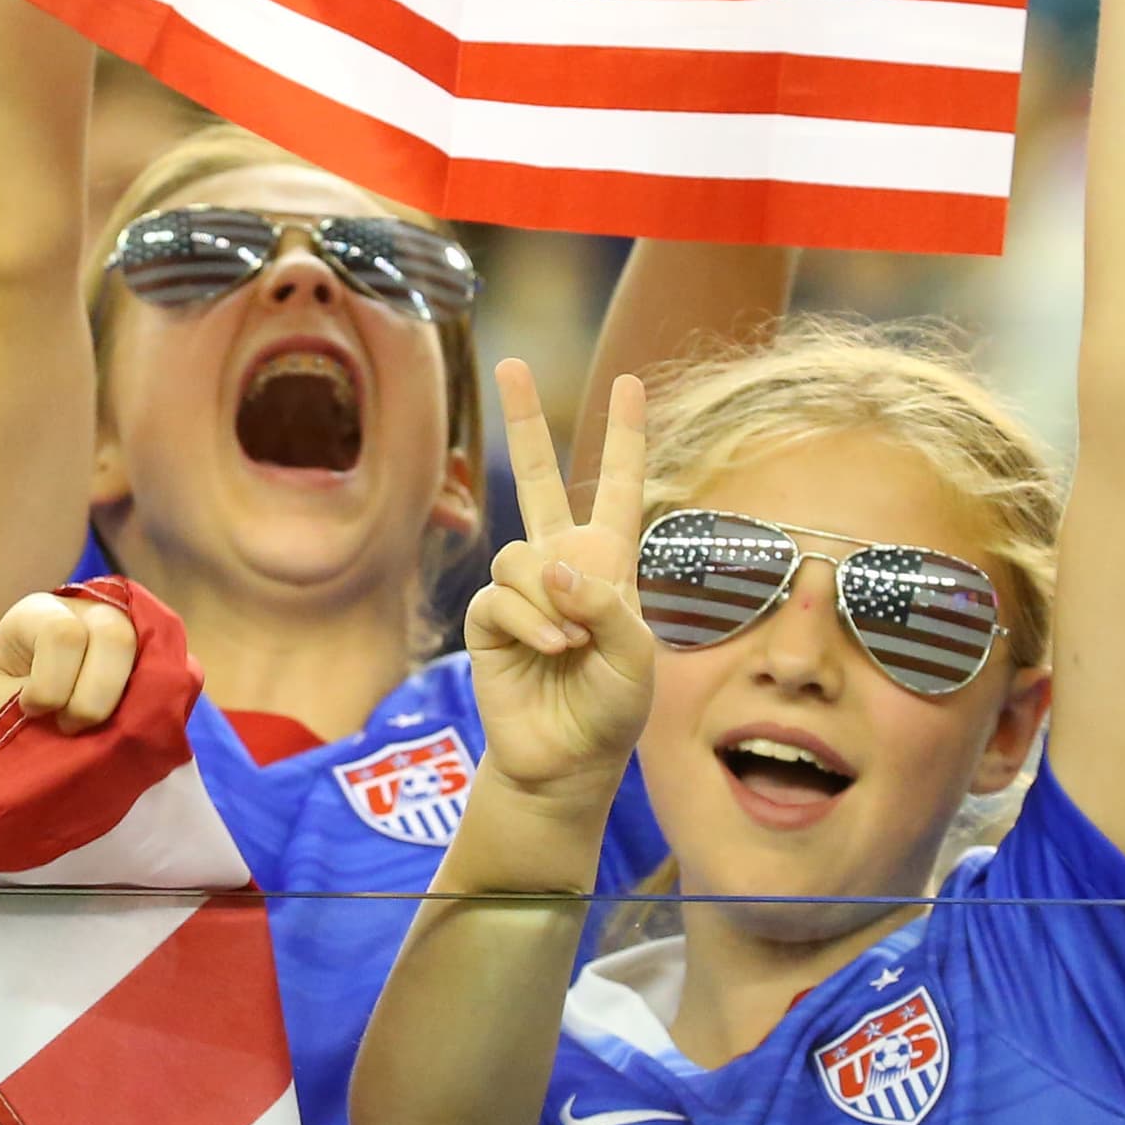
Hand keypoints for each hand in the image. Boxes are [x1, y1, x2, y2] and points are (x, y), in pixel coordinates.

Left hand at [0, 588, 138, 743]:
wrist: (12, 725)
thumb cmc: (2, 714)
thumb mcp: (2, 706)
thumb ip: (36, 701)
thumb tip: (78, 725)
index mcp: (38, 612)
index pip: (63, 635)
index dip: (50, 686)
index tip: (30, 710)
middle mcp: (85, 609)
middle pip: (115, 636)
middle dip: (92, 698)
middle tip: (68, 727)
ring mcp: (123, 628)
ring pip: (149, 654)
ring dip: (123, 704)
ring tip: (94, 729)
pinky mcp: (149, 656)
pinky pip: (170, 672)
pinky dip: (153, 703)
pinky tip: (128, 722)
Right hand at [462, 362, 653, 799]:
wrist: (564, 760)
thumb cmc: (612, 710)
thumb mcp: (636, 657)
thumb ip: (606, 604)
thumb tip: (553, 564)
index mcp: (610, 561)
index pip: (619, 486)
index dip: (625, 435)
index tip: (631, 383)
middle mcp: (562, 563)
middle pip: (539, 477)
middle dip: (524, 420)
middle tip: (510, 364)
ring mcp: (522, 589)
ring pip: (521, 556)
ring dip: (550, 601)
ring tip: (569, 645)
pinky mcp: (488, 619)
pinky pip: (501, 597)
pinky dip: (530, 623)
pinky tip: (550, 651)